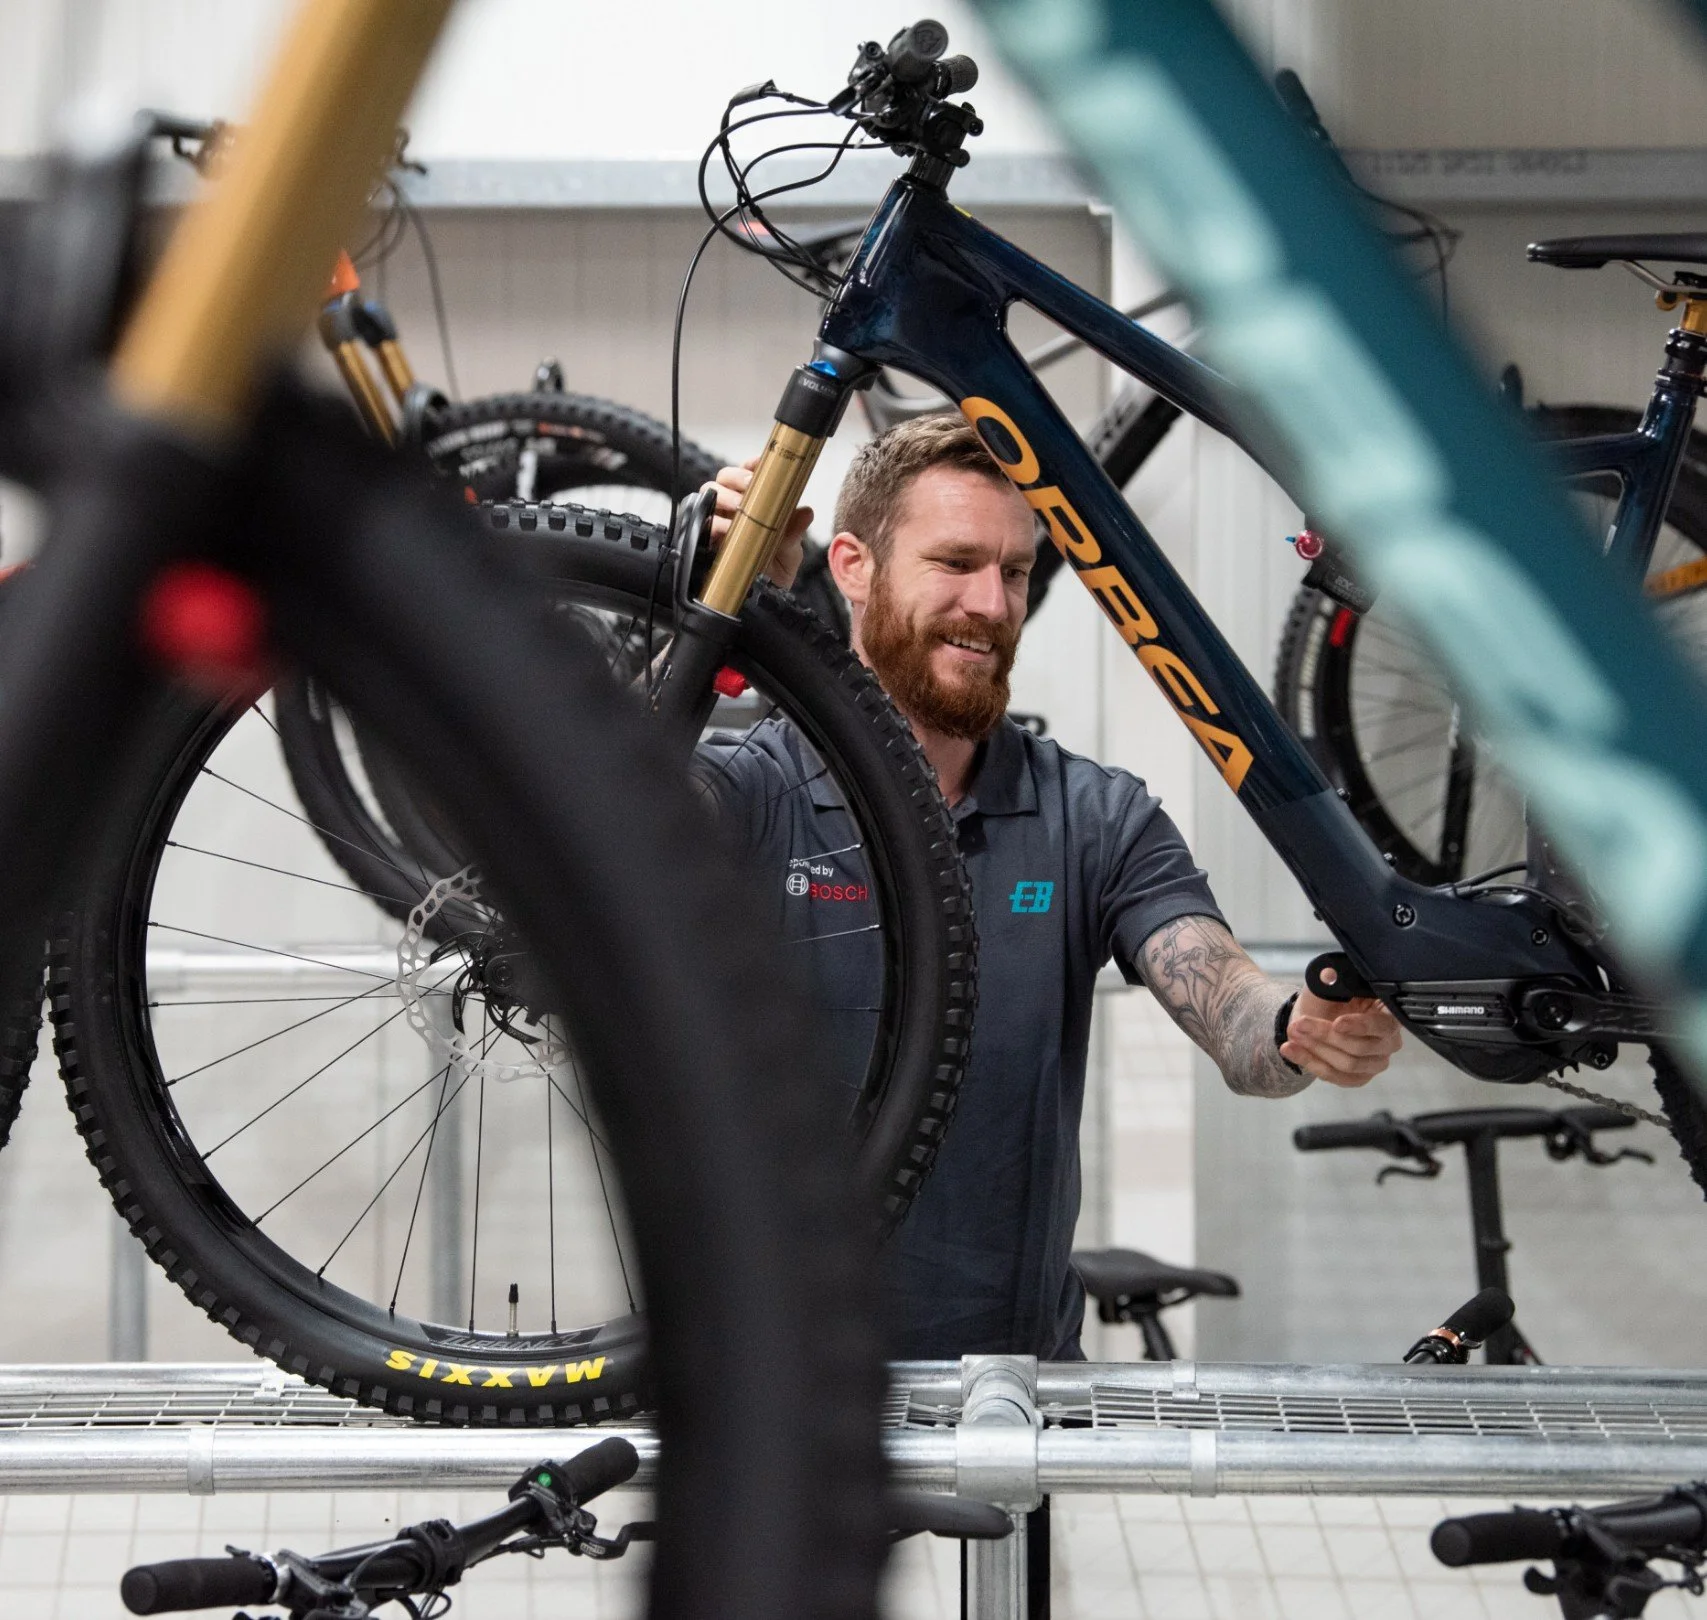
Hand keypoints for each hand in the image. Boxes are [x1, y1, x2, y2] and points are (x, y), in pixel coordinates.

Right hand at [704, 458, 813, 591]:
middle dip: (736, 477)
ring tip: (740, 508)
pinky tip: (727, 529)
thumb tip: (805, 512)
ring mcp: (717, 520)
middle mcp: (733, 507)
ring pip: (710, 493)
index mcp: (755, 502)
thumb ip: (795, 532)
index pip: (750, 472)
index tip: (760, 464)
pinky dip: (714, 522)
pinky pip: (702, 523)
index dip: (753, 464)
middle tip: (750, 487)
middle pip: (725, 477)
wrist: (761, 601)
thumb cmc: (774, 571)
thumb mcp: (790, 552)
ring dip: (725, 496)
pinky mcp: (704, 538)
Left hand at [1281, 990, 1401, 1086]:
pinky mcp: (1358, 1077)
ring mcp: (1376, 1062)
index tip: (1337, 1023)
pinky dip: (1310, 1063)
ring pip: (1347, 1064)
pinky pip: (1336, 1077)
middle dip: (1325, 1036)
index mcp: (1389, 1014)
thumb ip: (1331, 978)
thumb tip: (1328, 974)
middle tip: (1298, 1024)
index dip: (1360, 1026)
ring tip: (1293, 1033)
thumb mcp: (1328, 981)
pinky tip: (1290, 1050)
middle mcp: (1389, 1041)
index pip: (1383, 1025)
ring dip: (1315, 1049)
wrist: (1313, 1015)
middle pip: (1361, 1047)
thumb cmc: (1327, 996)